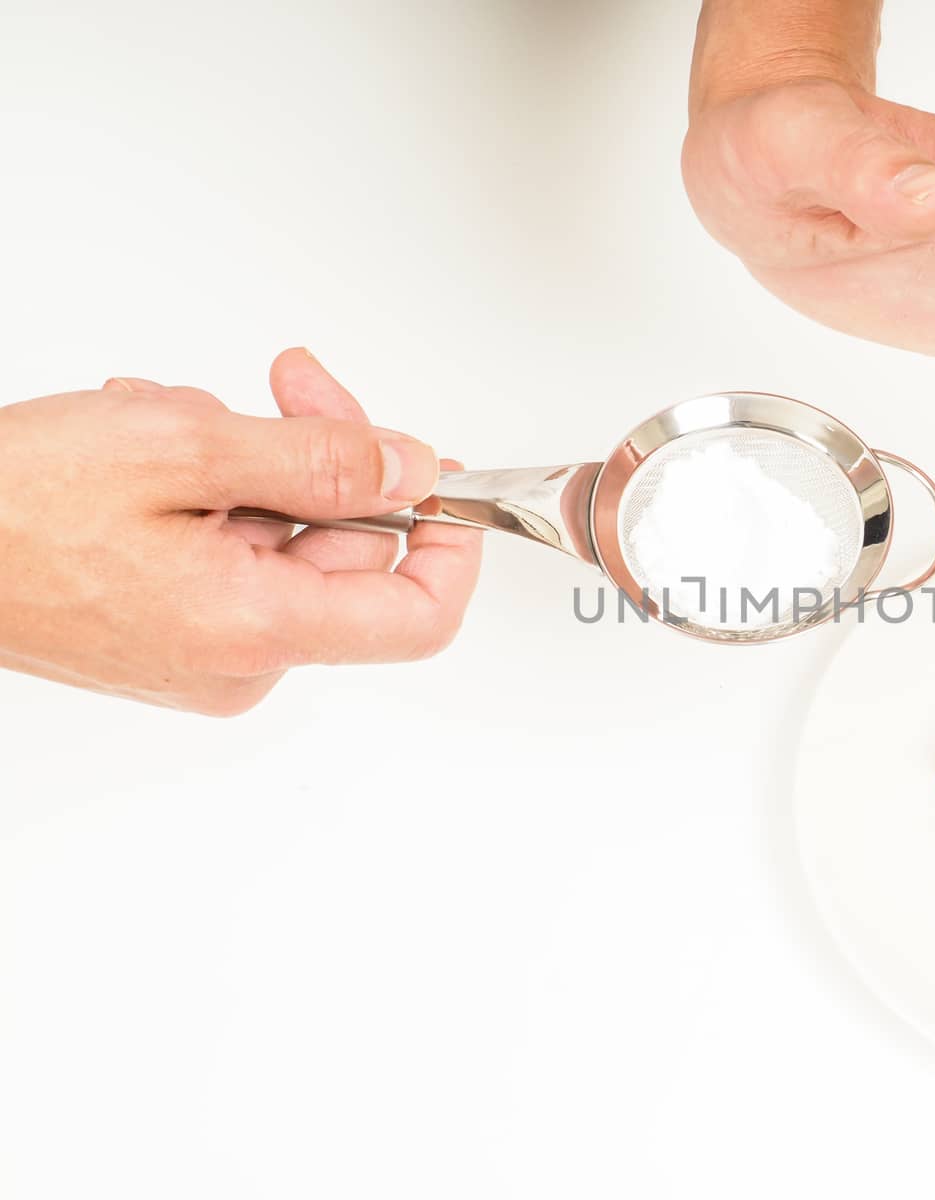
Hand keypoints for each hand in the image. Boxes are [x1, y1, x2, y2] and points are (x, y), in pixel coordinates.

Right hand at [0, 350, 482, 714]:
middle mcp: (242, 659)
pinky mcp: (177, 629)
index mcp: (256, 628)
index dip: (451, 542)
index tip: (441, 475)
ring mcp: (208, 649)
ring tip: (171, 423)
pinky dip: (212, 488)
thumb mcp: (182, 451)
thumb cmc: (5, 509)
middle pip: (352, 551)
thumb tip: (412, 468)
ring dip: (250, 460)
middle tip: (288, 383)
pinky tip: (150, 451)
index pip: (419, 615)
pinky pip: (235, 548)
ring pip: (288, 535)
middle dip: (326, 452)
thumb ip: (319, 460)